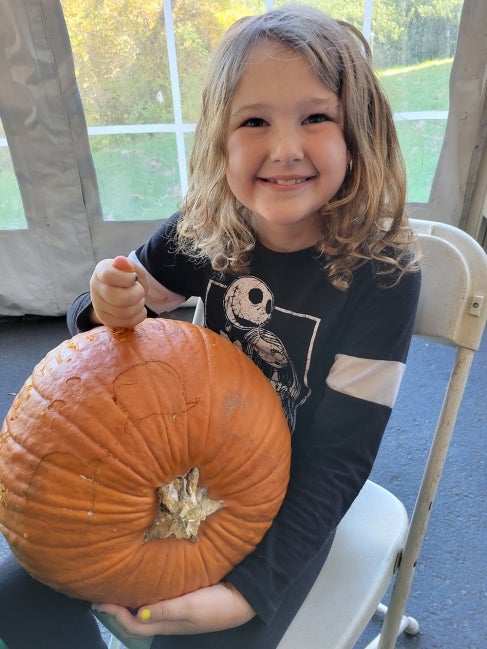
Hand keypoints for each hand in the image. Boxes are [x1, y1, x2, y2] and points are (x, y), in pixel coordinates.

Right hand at [90, 256, 147, 327]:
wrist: (121, 292)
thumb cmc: (128, 278)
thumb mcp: (132, 268)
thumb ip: (129, 265)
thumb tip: (121, 261)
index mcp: (101, 271)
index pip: (109, 276)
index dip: (126, 279)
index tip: (134, 278)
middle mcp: (96, 288)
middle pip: (119, 299)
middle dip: (137, 295)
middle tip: (140, 291)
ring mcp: (98, 306)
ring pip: (125, 313)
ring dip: (139, 306)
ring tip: (138, 299)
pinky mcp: (106, 320)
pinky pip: (127, 322)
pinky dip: (139, 316)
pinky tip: (138, 308)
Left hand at [94, 582, 254, 636]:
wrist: (245, 598)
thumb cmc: (218, 604)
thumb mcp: (191, 607)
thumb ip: (165, 610)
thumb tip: (137, 615)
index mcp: (168, 623)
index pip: (133, 625)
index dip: (115, 615)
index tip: (100, 601)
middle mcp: (170, 618)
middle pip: (137, 619)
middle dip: (118, 610)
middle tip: (104, 592)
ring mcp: (178, 609)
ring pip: (147, 609)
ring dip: (131, 601)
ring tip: (120, 585)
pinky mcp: (186, 598)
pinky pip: (160, 599)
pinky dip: (147, 592)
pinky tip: (146, 579)